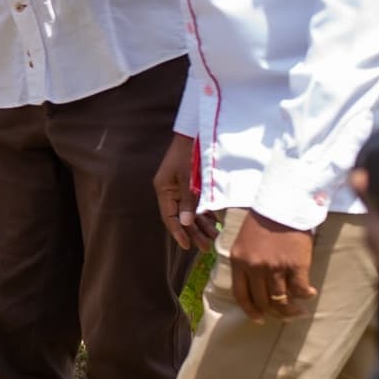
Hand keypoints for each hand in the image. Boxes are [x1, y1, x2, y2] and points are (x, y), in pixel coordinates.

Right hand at [153, 134, 216, 250]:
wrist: (197, 131)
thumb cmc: (190, 153)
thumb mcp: (189, 179)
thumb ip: (188, 201)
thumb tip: (185, 223)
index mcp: (164, 189)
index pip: (170, 217)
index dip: (178, 232)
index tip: (187, 246)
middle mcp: (170, 190)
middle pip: (181, 217)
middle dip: (193, 232)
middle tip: (206, 247)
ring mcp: (180, 187)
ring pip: (190, 211)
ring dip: (201, 224)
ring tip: (214, 237)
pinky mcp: (190, 184)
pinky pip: (196, 203)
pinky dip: (204, 213)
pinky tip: (214, 222)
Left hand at [229, 210, 317, 322]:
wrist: (282, 206)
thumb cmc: (262, 222)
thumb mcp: (242, 242)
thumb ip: (244, 262)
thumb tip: (251, 285)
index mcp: (238, 261)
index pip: (241, 294)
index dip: (250, 310)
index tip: (258, 319)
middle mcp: (255, 267)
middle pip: (262, 300)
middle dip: (273, 313)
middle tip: (283, 316)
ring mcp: (275, 267)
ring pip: (281, 299)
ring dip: (291, 309)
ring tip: (299, 311)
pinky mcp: (295, 265)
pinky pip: (300, 289)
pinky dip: (306, 295)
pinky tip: (310, 293)